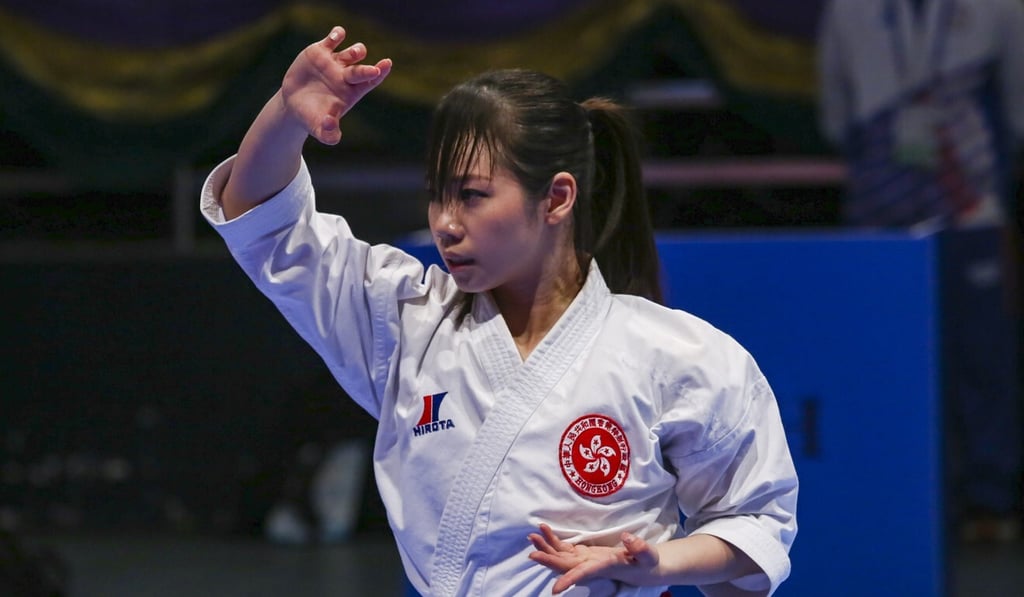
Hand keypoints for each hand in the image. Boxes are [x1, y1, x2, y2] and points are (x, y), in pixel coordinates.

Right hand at [280, 26, 391, 144]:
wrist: (293, 105)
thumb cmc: (311, 118)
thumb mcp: (319, 130)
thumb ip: (328, 134)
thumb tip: (330, 124)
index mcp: (351, 92)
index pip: (371, 82)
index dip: (380, 73)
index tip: (386, 65)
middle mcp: (346, 76)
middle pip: (361, 70)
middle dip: (367, 70)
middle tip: (374, 70)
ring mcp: (334, 62)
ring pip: (352, 52)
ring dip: (356, 51)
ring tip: (354, 54)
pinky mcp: (320, 52)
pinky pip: (332, 39)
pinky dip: (337, 34)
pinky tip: (338, 35)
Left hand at [528, 524, 659, 593]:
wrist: (644, 567)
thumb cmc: (647, 562)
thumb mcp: (648, 555)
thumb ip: (639, 548)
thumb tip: (627, 538)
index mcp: (604, 567)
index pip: (584, 574)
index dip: (570, 580)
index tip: (555, 590)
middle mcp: (590, 566)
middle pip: (565, 565)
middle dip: (548, 559)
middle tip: (532, 552)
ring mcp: (585, 559)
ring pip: (561, 556)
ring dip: (546, 547)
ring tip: (532, 535)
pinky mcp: (584, 553)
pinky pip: (565, 548)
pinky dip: (553, 541)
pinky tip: (544, 532)